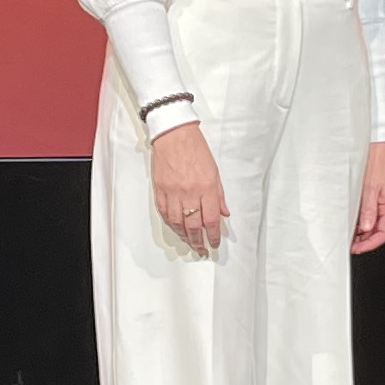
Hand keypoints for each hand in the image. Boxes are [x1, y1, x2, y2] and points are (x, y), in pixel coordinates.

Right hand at [151, 123, 228, 249]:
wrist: (174, 135)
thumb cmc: (196, 149)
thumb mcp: (215, 171)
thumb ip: (219, 195)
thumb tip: (224, 213)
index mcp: (206, 187)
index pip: (210, 219)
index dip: (213, 235)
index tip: (214, 243)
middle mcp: (190, 192)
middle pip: (194, 225)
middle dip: (199, 241)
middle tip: (202, 249)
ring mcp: (173, 192)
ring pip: (178, 223)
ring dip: (184, 236)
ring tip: (190, 242)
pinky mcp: (160, 190)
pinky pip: (165, 213)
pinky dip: (171, 224)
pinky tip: (176, 229)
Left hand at [354, 142, 384, 253]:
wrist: (379, 145)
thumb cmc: (377, 161)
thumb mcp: (370, 187)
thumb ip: (368, 209)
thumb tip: (366, 228)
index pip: (384, 233)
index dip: (371, 244)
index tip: (357, 248)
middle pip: (380, 231)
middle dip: (366, 241)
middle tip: (351, 244)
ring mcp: (384, 201)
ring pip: (376, 224)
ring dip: (364, 232)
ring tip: (350, 236)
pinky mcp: (378, 196)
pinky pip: (372, 214)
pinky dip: (363, 221)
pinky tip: (354, 222)